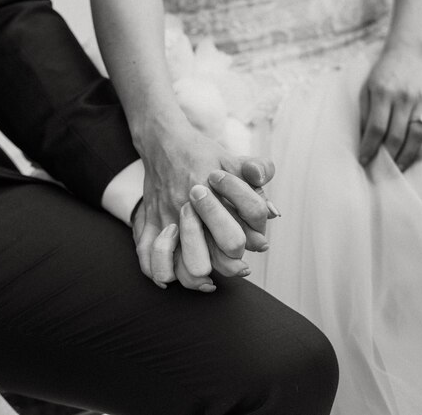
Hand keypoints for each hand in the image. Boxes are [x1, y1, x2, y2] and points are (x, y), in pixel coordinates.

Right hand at [132, 112, 274, 281]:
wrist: (164, 142)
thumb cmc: (204, 154)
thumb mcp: (235, 159)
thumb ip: (258, 178)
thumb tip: (273, 212)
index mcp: (213, 192)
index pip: (241, 230)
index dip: (253, 241)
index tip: (259, 245)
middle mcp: (189, 207)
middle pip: (212, 253)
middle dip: (230, 264)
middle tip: (238, 266)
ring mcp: (166, 217)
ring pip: (181, 263)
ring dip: (196, 278)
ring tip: (208, 280)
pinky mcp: (149, 221)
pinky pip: (148, 255)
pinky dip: (159, 272)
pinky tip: (172, 279)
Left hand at [359, 46, 421, 170]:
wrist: (407, 51)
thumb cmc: (383, 74)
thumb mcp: (366, 89)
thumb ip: (365, 114)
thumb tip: (364, 141)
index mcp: (383, 94)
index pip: (376, 129)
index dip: (370, 148)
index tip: (364, 161)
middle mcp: (403, 98)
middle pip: (397, 135)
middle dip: (388, 157)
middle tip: (382, 171)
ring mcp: (421, 98)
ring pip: (417, 132)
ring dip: (409, 153)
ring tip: (401, 167)